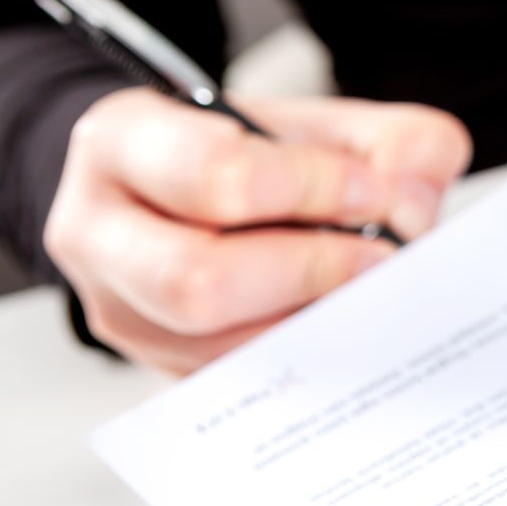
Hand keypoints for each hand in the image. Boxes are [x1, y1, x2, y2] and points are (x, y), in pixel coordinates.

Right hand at [45, 88, 471, 373]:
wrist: (198, 196)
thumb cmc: (259, 157)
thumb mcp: (324, 123)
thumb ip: (392, 143)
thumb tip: (411, 207)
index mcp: (123, 142)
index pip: (215, 173)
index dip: (311, 188)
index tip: (374, 193)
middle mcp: (96, 231)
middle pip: (196, 280)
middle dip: (311, 272)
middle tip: (381, 259)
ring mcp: (119, 311)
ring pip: (215, 345)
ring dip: (313, 322)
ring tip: (371, 293)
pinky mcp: (156, 366)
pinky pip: (233, 381)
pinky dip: (304, 356)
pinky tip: (345, 327)